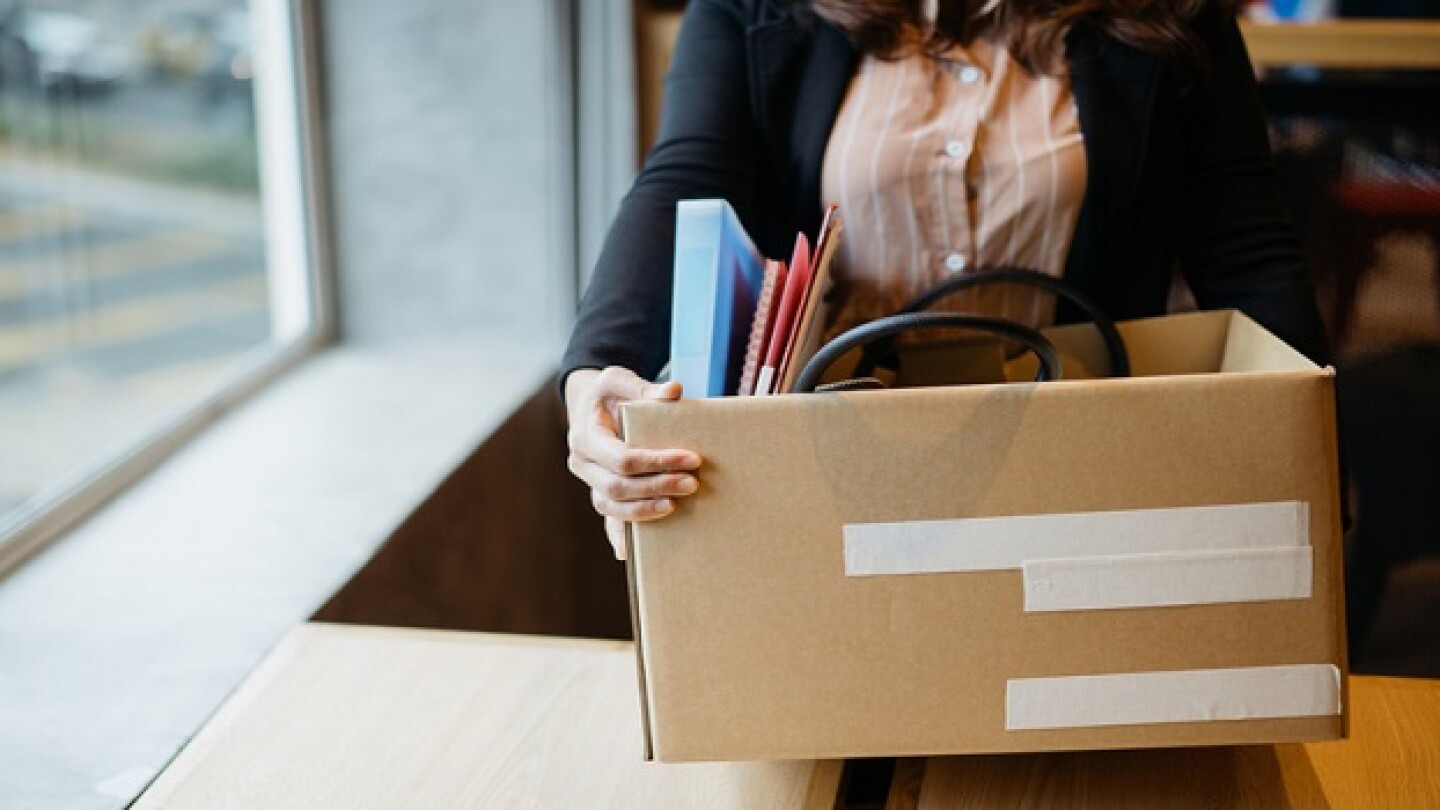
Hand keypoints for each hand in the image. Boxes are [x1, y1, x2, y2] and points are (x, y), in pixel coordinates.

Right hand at [565, 367, 701, 558]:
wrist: (589, 406)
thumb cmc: (608, 393)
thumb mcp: (619, 379)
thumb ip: (644, 387)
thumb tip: (674, 392)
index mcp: (585, 437)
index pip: (622, 458)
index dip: (656, 462)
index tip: (690, 458)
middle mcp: (582, 464)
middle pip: (618, 487)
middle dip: (657, 487)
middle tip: (693, 483)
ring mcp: (590, 483)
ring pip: (612, 507)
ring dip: (645, 510)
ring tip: (676, 505)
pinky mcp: (601, 493)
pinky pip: (609, 519)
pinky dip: (618, 536)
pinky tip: (629, 554)